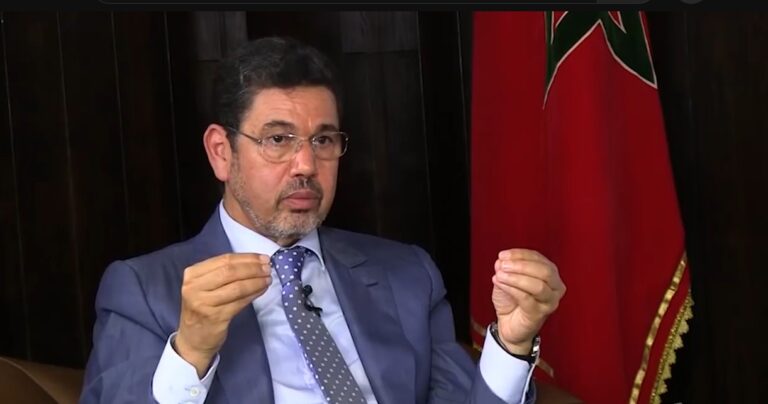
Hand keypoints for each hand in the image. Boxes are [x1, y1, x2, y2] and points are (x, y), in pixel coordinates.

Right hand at [174, 253, 271, 375]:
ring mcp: (203, 303)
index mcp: (192, 274)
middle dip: (253, 268)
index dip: (246, 258)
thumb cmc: (203, 307)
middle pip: (230, 272)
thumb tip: (255, 261)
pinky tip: (262, 290)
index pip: (223, 260)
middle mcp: (194, 287)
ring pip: (237, 287)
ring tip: (268, 279)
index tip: (263, 258)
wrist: (193, 338)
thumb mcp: (205, 286)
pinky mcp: (215, 317)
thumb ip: (223, 272)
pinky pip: (240, 302)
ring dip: (256, 281)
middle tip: (268, 268)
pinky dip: (253, 294)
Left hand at [492, 249, 565, 354]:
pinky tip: (501, 284)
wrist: (509, 325)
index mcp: (550, 273)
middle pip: (544, 271)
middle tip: (503, 264)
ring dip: (516, 278)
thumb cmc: (513, 301)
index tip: (503, 255)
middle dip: (521, 265)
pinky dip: (512, 289)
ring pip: (538, 286)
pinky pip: (527, 299)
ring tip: (500, 275)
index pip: (538, 258)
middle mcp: (555, 287)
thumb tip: (501, 260)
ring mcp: (550, 302)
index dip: (520, 254)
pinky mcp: (540, 314)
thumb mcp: (508, 279)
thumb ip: (506, 268)